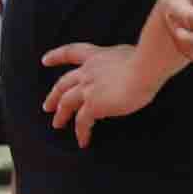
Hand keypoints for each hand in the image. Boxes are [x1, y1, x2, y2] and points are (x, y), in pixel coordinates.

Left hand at [38, 41, 164, 146]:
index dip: (57, 56)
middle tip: (47, 106)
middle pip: (63, 83)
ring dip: (61, 115)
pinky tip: (83, 141)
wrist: (145, 67)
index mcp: (97, 56)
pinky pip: (82, 122)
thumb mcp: (130, 53)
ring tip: (57, 124)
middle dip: (54, 95)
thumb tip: (129, 67)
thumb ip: (121, 61)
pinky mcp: (93, 104)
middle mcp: (88, 71)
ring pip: (66, 103)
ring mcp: (87, 88)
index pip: (72, 52)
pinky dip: (81, 132)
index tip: (45, 60)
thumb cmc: (147, 60)